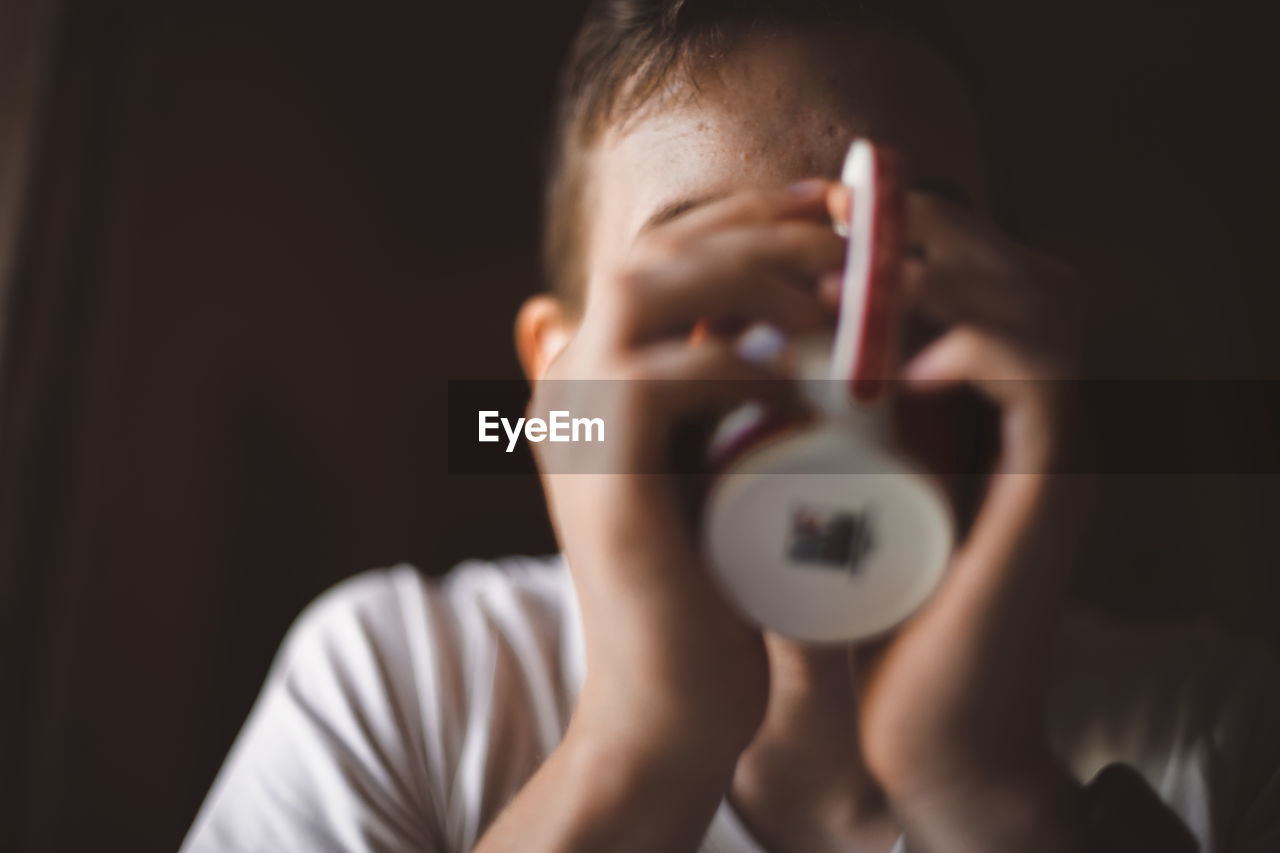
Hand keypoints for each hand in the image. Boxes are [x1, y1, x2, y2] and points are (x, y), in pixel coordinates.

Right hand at [534, 181, 843, 765]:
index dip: (743, 214)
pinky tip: (806, 378)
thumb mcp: (723, 470)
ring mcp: (574, 426)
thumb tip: (771, 341)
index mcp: (593, 373)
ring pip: (647, 286)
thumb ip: (730, 406)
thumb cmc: (712, 590)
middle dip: (757, 225)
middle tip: (848, 236)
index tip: (831, 211)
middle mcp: (567, 383)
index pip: (658, 250)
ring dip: (748, 274)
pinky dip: (737, 363)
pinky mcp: (599, 475)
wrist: (671, 706)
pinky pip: (657, 376)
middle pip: (653, 249)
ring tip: (835, 302)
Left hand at [837, 190, 1091, 850]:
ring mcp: (1050, 448)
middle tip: (833, 222)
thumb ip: (808, 415)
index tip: (814, 209)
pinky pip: (1042, 383)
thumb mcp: (833, 484)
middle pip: (1020, 264)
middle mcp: (1033, 414)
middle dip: (927, 230)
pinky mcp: (1052, 493)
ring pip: (1040, 303)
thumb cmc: (865, 604)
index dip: (908, 224)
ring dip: (946, 273)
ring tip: (852, 283)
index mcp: (987, 404)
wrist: (924, 722)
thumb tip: (720, 342)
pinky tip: (898, 369)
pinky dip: (974, 352)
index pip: (981, 268)